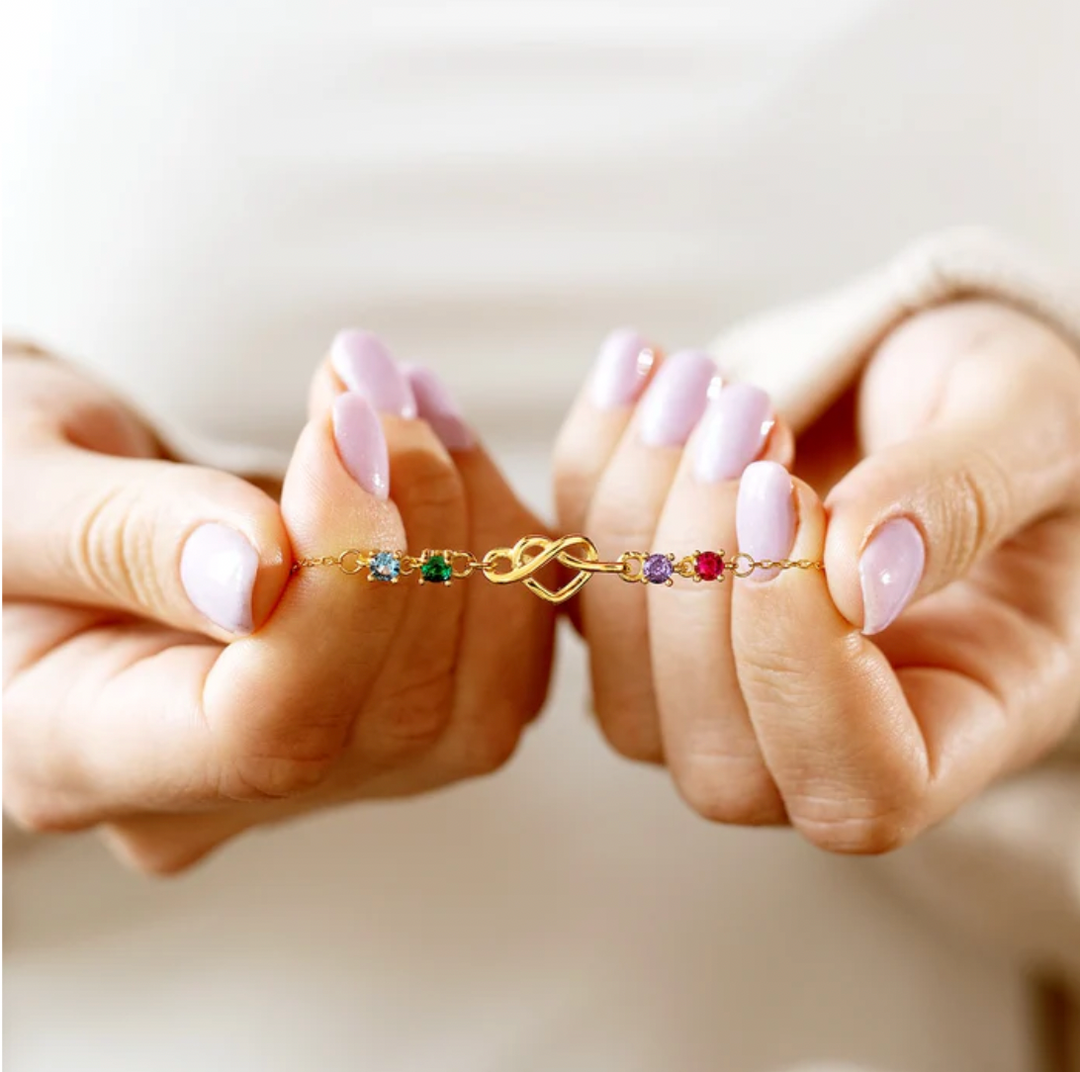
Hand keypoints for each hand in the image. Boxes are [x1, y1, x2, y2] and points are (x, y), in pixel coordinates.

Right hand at [3, 335, 552, 871]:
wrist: (57, 501)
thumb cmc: (8, 488)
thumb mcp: (12, 485)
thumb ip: (123, 538)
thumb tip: (262, 574)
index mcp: (81, 755)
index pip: (265, 732)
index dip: (342, 581)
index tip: (343, 428)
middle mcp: (216, 798)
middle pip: (389, 713)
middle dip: (415, 523)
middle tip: (375, 381)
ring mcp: (317, 771)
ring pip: (482, 697)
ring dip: (477, 526)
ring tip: (405, 399)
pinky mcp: (390, 717)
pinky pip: (505, 659)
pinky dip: (504, 546)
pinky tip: (446, 456)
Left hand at [553, 305, 1079, 850]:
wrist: (928, 372)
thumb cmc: (1011, 409)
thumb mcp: (1026, 425)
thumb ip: (961, 501)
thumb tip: (854, 577)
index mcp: (962, 719)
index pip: (860, 794)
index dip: (798, 670)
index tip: (797, 502)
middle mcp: (827, 736)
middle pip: (717, 759)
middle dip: (702, 577)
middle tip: (745, 419)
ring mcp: (721, 690)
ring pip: (624, 688)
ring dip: (634, 519)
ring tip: (697, 385)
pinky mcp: (646, 618)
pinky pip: (574, 583)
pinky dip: (588, 472)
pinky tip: (639, 372)